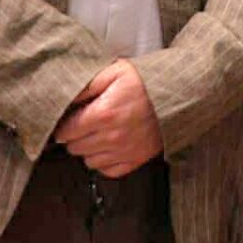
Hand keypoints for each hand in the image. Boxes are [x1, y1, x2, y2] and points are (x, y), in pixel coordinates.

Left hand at [54, 59, 162, 177]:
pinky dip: (104, 161)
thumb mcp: (115, 71)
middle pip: (74, 148)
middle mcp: (112, 137)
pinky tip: (110, 146)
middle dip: (75, 136)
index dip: (64, 124)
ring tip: (99, 133)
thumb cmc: (146, 81)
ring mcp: (124, 151)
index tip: (70, 118)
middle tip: (85, 123)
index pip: (66, 131)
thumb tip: (63, 97)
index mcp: (103, 114)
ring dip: (89, 149)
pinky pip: (108, 170)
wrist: (180, 93)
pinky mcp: (136, 160)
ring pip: (88, 161)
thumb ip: (86, 84)